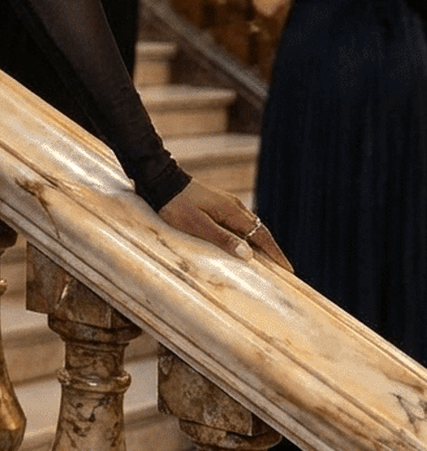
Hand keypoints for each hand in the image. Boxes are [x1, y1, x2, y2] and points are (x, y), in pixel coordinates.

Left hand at [159, 180, 291, 270]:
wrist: (162, 181)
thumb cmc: (177, 206)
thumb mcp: (198, 225)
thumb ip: (223, 239)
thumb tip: (249, 254)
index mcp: (232, 211)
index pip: (261, 235)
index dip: (275, 253)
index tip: (288, 270)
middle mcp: (234, 206)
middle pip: (259, 230)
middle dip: (272, 250)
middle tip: (283, 270)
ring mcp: (226, 203)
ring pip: (250, 226)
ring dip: (260, 242)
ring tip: (268, 261)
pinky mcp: (217, 203)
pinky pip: (239, 222)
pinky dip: (247, 235)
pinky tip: (244, 243)